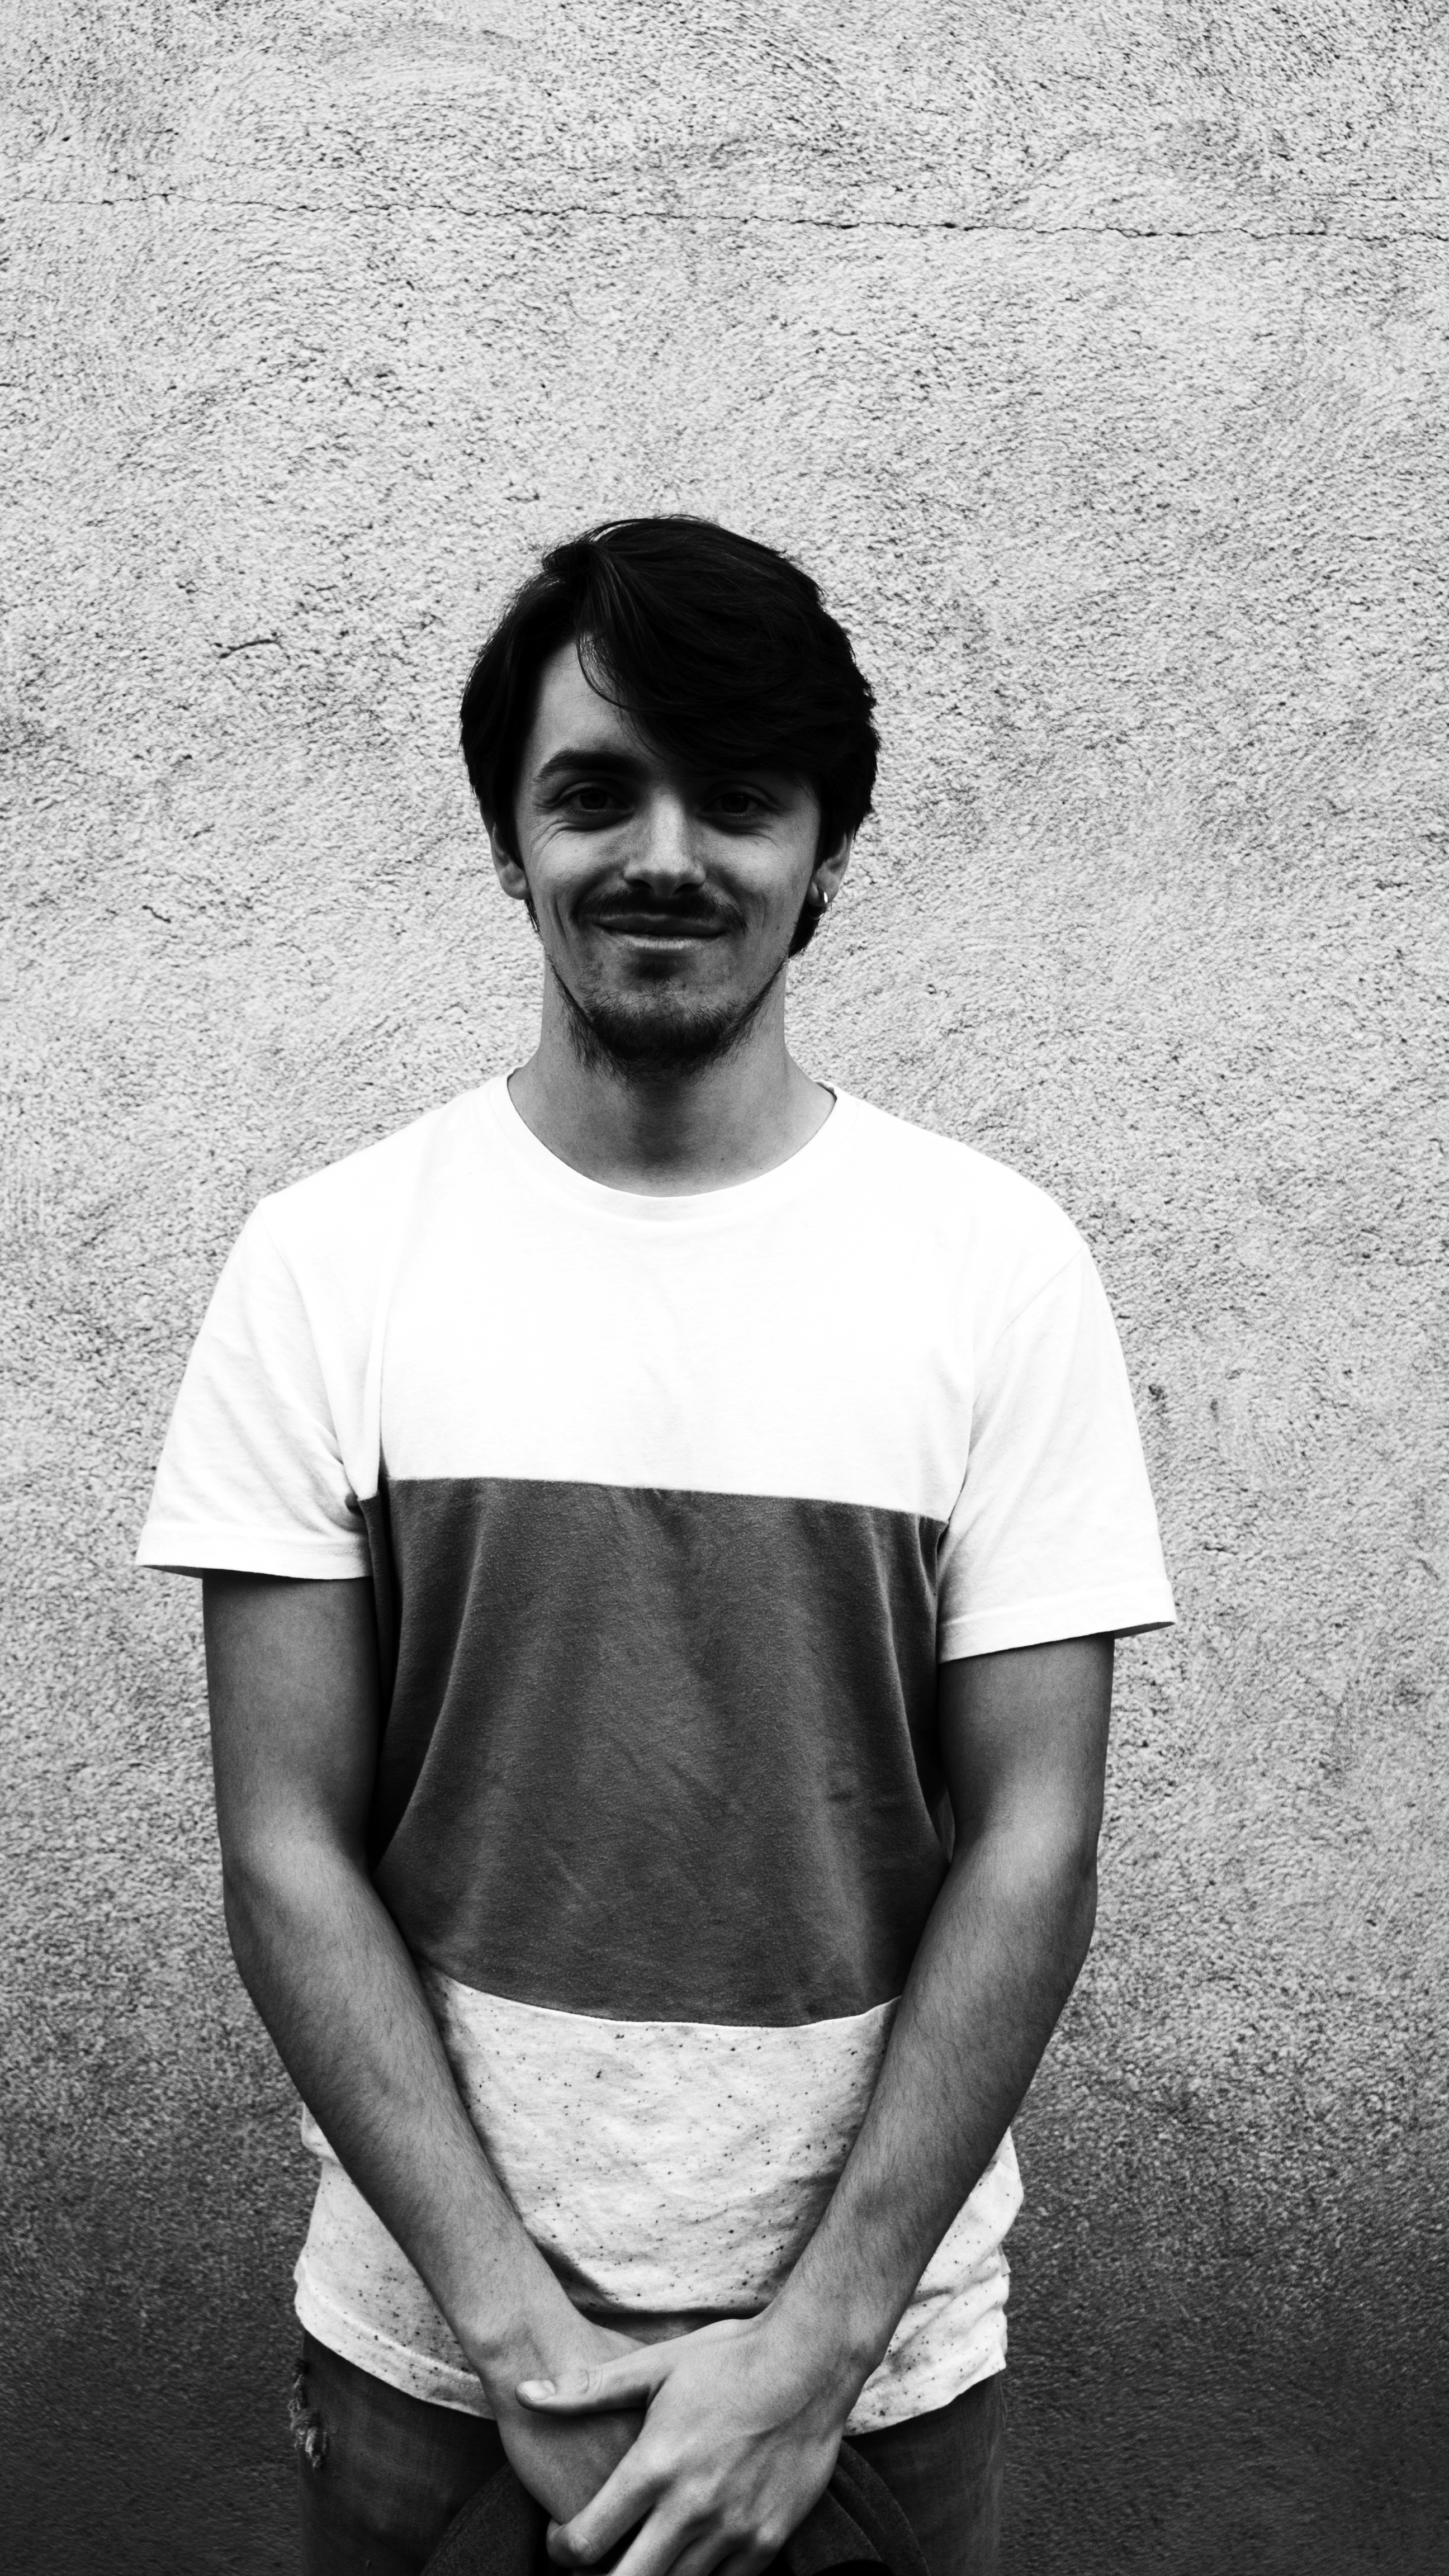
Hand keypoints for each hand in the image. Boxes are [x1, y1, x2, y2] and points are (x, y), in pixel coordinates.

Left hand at [517, 2310, 857, 2575]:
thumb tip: (525, 2391)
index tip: (561, 2539)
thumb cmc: (727, 2359)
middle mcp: (691, 2507)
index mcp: (654, 2466)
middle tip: (595, 2562)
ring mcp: (733, 2530)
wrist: (811, 2362)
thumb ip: (586, 2389)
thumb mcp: (654, 2366)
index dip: (560, 2550)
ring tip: (640, 2554)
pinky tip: (686, 2554)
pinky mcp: (768, 2541)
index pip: (586, 2542)